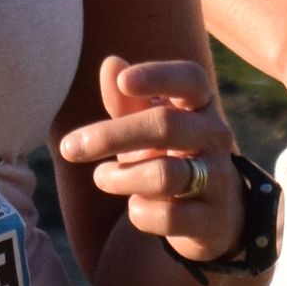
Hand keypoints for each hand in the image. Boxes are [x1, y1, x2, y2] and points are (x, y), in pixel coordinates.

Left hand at [55, 52, 245, 262]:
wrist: (213, 218)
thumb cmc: (171, 159)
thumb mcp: (147, 132)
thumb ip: (127, 104)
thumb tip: (110, 63)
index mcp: (200, 108)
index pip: (190, 80)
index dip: (158, 75)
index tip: (123, 82)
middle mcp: (215, 138)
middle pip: (166, 126)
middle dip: (112, 135)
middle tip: (68, 148)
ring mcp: (218, 180)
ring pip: (164, 174)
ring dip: (121, 177)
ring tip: (102, 177)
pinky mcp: (212, 221)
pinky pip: (169, 216)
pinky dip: (140, 213)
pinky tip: (135, 208)